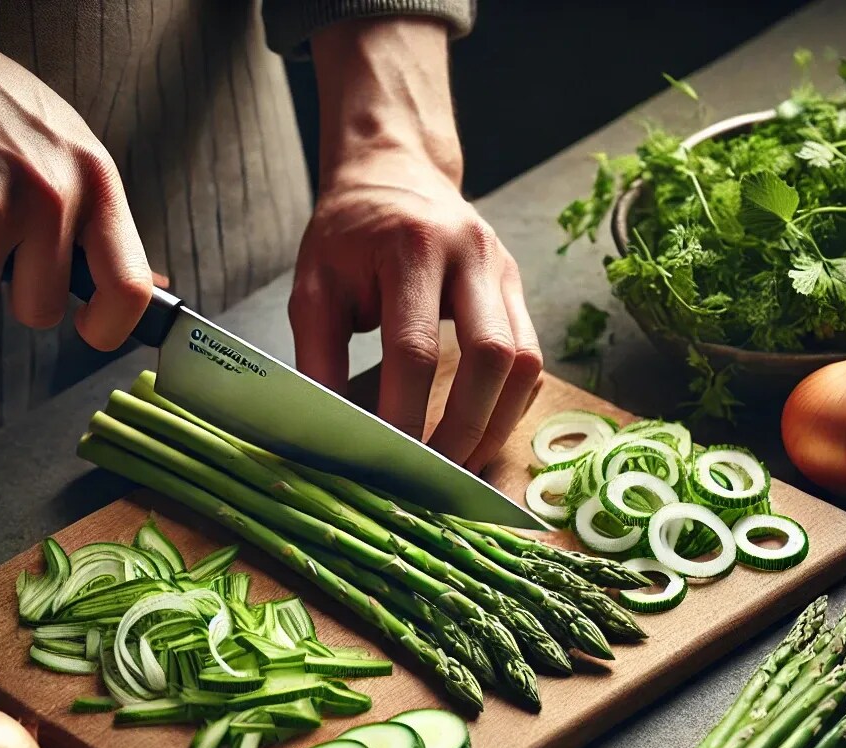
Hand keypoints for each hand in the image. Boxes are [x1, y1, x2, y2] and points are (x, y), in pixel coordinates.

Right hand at [0, 6, 150, 348]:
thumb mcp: (68, 149)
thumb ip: (102, 219)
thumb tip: (155, 285)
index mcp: (95, 181)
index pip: (129, 286)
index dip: (111, 326)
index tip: (94, 329)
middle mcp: (50, 195)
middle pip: (41, 308)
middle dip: (17, 289)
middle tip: (1, 240)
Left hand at [290, 18, 541, 471]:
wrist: (396, 174)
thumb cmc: (347, 237)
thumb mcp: (314, 288)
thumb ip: (318, 358)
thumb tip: (331, 435)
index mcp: (410, 248)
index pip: (415, 349)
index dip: (405, 414)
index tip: (387, 462)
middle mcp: (472, 254)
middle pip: (491, 356)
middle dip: (465, 428)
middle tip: (434, 475)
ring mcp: (505, 271)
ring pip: (526, 362)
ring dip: (496, 424)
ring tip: (461, 463)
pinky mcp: (519, 289)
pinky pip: (531, 359)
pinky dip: (509, 405)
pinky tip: (480, 430)